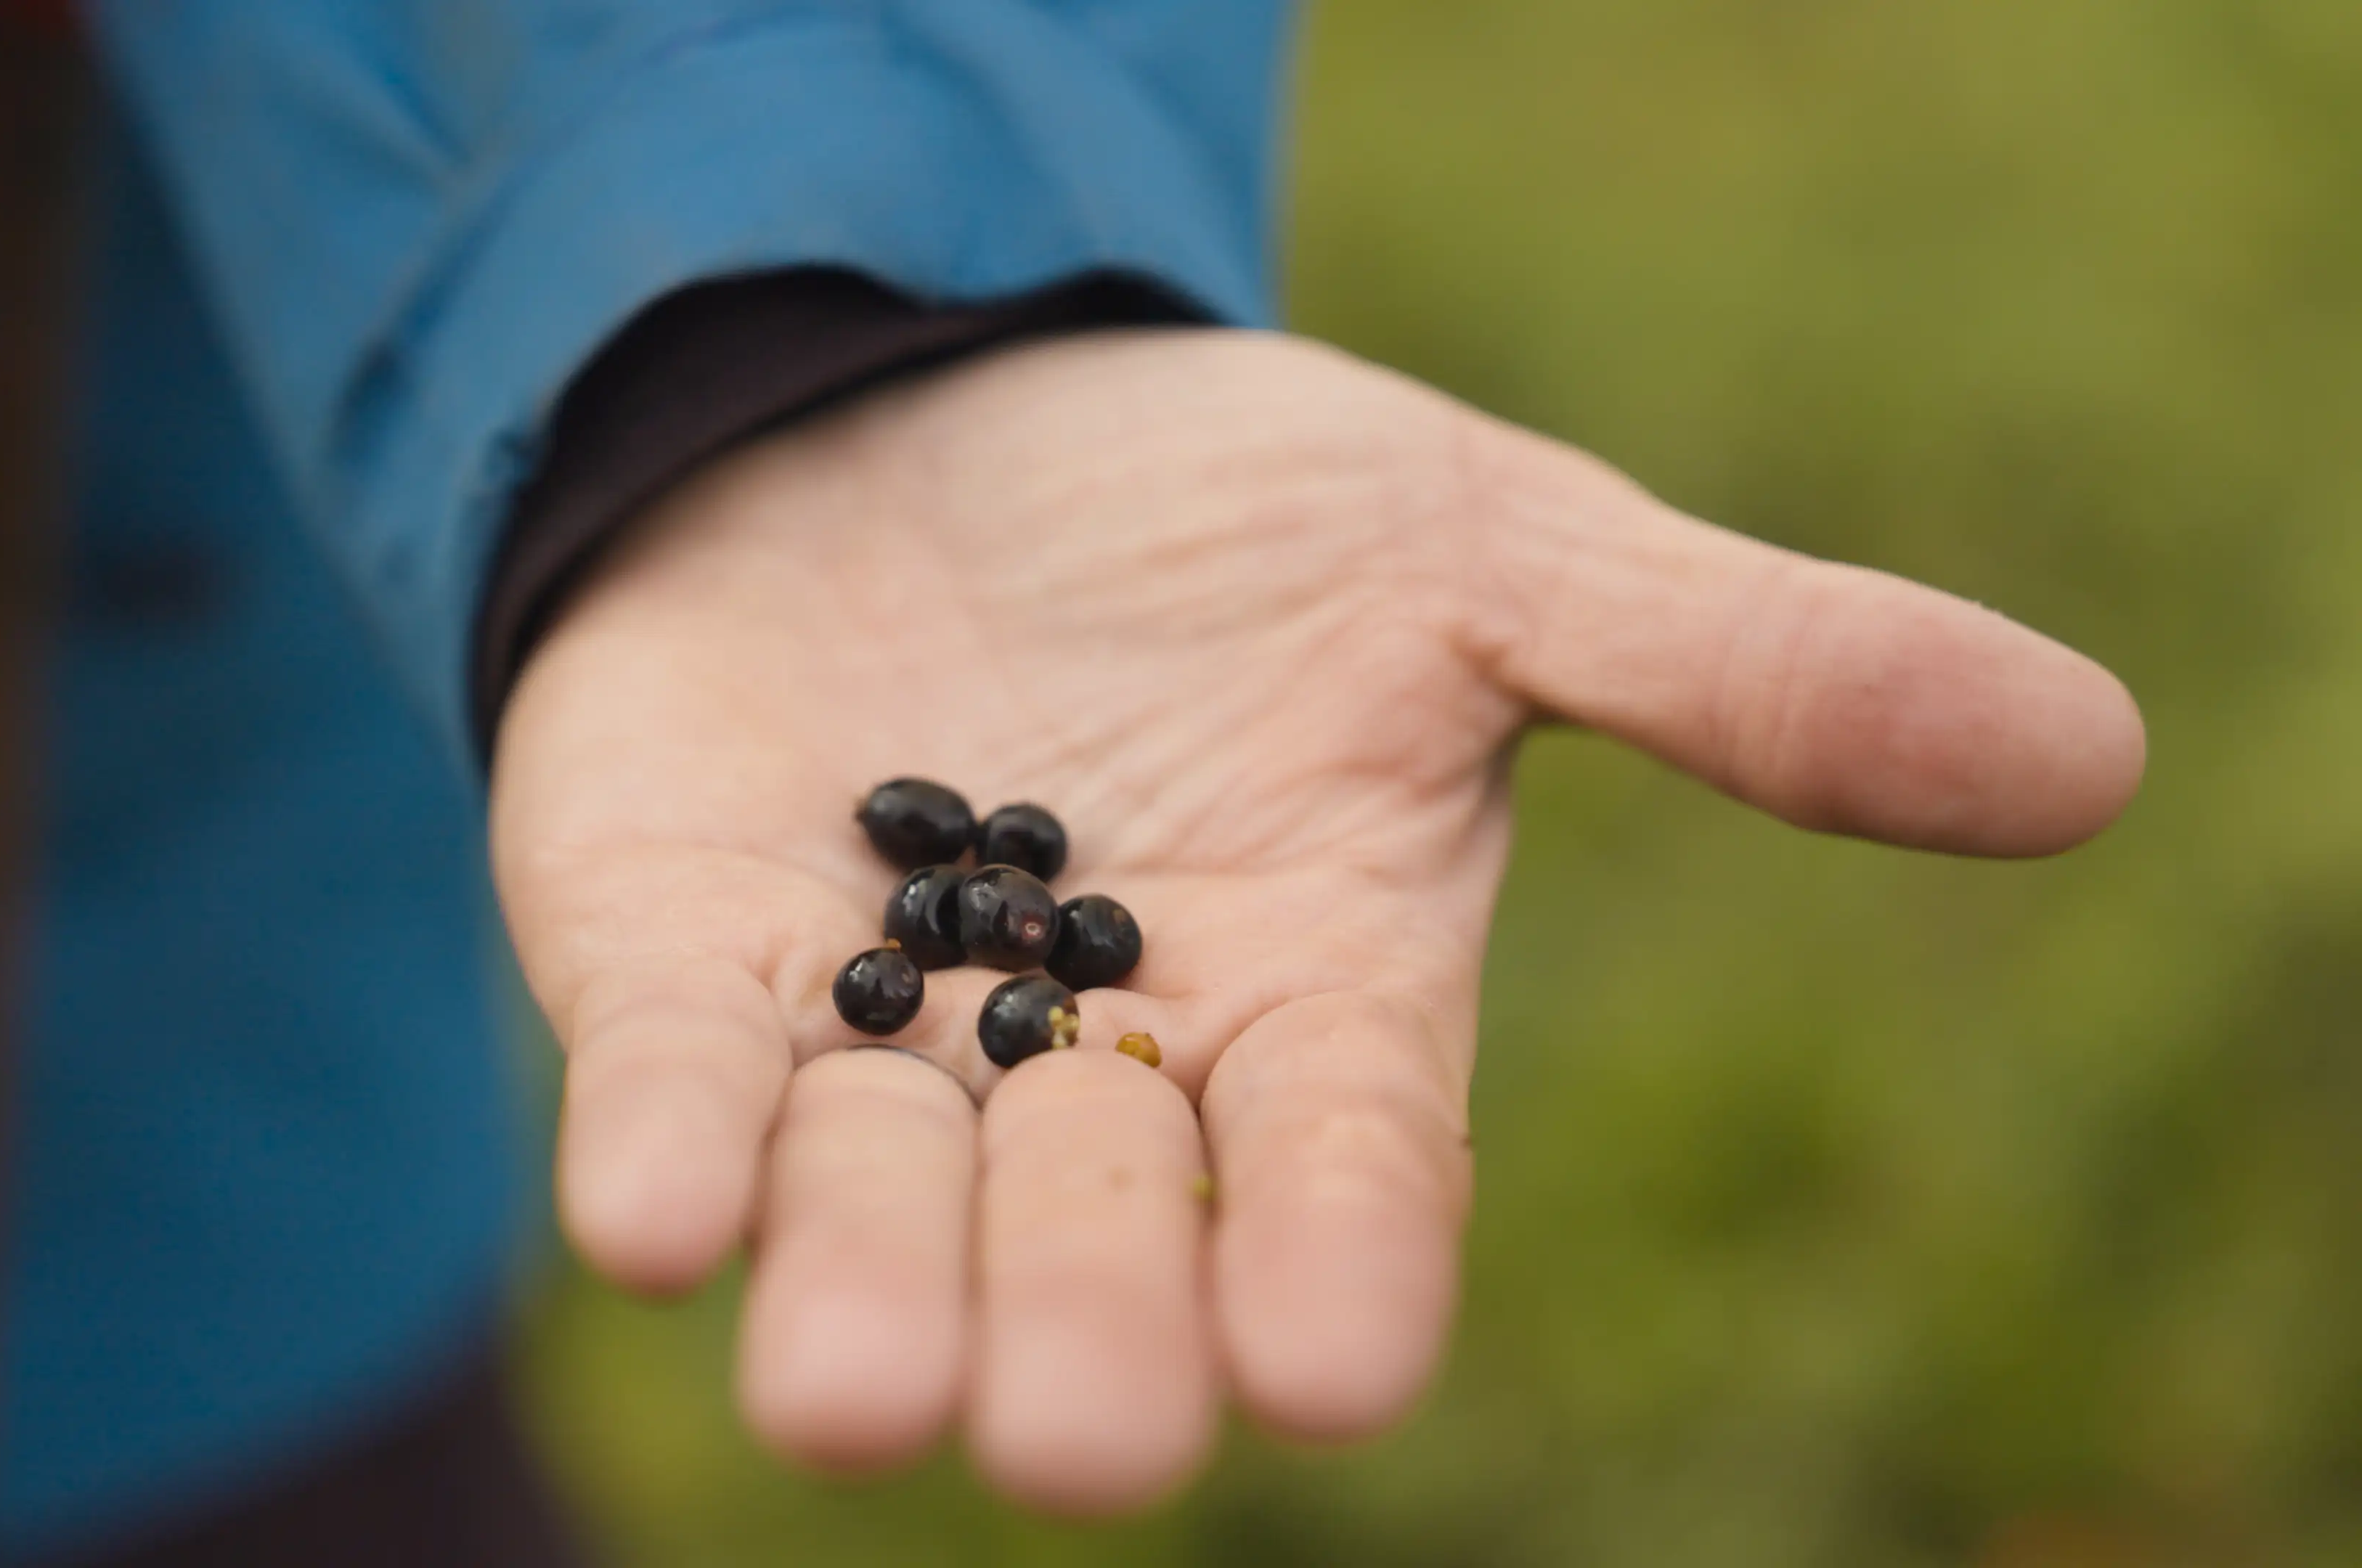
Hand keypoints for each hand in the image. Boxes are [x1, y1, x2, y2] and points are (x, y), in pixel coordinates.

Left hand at [488, 331, 2142, 1513]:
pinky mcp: (682, 959)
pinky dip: (667, 1147)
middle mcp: (1093, 1061)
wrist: (937, 413)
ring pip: (879, 1205)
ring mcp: (875, 1026)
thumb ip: (1744, 669)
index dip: (1338, 1258)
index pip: (1346, 1169)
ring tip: (850, 1399)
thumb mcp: (1493, 554)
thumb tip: (2090, 747)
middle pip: (1105, 1234)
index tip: (1327, 1362)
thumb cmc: (1235, 514)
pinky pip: (672, 1083)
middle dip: (1091, 1329)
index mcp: (1312, 1000)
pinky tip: (659, 1215)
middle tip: (1087, 1437)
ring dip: (866, 1299)